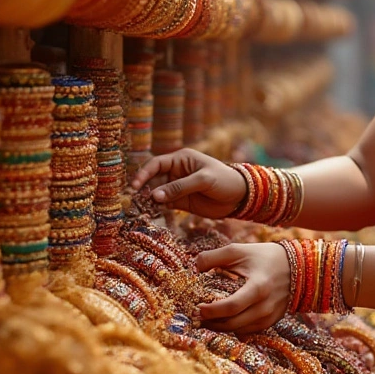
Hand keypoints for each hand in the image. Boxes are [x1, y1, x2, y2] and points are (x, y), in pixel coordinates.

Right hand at [130, 149, 247, 218]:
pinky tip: (150, 213)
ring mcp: (177, 187)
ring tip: (140, 208)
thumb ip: (179, 187)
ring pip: (156, 192)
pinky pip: (164, 203)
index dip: (144, 174)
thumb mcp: (203, 180)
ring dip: (148, 200)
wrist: (240, 196)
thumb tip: (155, 195)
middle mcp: (176, 172)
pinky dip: (156, 208)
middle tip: (134, 200)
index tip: (135, 186)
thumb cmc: (224, 180)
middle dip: (143, 188)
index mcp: (181, 159)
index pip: (156, 164)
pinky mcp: (180, 201)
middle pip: (153, 179)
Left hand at [195, 243, 291, 332]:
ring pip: (238, 330)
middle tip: (197, 315)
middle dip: (211, 322)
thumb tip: (194, 268)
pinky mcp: (271, 321)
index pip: (230, 307)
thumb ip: (213, 257)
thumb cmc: (265, 256)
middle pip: (232, 323)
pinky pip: (248, 331)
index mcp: (258, 287)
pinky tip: (223, 320)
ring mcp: (270, 316)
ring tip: (206, 319)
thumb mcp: (238, 250)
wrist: (299, 267)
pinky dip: (233, 327)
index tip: (197, 307)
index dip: (211, 310)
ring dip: (220, 327)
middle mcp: (265, 306)